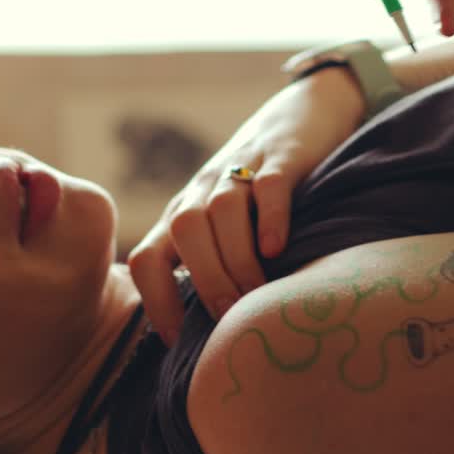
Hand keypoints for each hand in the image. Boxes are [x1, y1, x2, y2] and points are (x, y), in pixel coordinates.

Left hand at [128, 68, 365, 345]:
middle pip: (183, 232)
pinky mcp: (282, 156)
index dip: (155, 301)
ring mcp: (241, 169)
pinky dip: (270, 220)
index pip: (147, 257)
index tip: (178, 342)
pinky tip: (277, 249)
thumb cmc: (263, 187)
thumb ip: (215, 262)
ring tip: (257, 294)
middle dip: (205, 280)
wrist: (306, 111)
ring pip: (221, 212)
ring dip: (236, 259)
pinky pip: (268, 186)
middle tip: (231, 317)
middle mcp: (203, 191)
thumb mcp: (228, 223)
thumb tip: (212, 336)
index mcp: (183, 214)